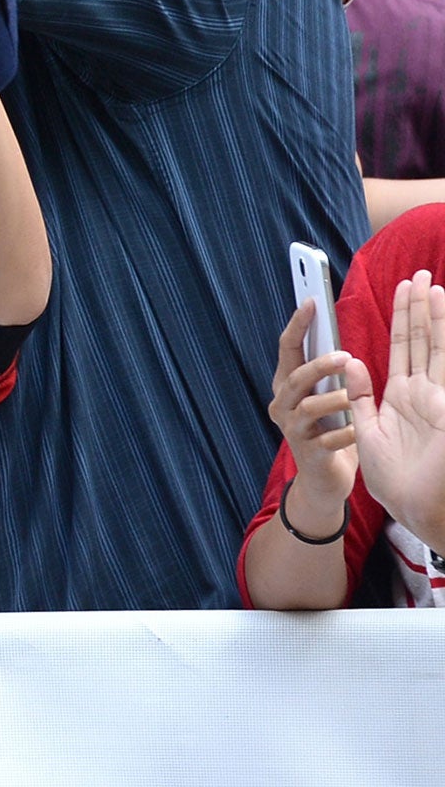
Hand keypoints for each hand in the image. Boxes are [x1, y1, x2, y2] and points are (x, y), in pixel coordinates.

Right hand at [267, 299, 360, 501]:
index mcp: (287, 385)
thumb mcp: (326, 395)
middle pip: (295, 377)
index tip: (312, 301)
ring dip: (335, 399)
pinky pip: (329, 439)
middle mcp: (283, 404)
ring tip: (355, 397)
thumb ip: (327, 373)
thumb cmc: (330, 428)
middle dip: (318, 364)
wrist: (324, 477)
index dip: (298, 324)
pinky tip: (359, 430)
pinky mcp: (309, 453)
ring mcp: (293, 429)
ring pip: (309, 406)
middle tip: (344, 356)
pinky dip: (347, 433)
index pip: (288, 348)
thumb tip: (339, 341)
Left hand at [349, 270, 444, 550]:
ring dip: (436, 319)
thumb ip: (361, 397)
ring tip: (431, 286)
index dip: (403, 319)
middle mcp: (426, 393)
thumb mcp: (369, 432)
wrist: (416, 511)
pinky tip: (444, 320)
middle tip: (418, 275)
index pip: (404, 348)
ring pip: (439, 350)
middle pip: (423, 342)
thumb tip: (350, 364)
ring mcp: (441, 400)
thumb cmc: (396, 480)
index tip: (402, 290)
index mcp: (404, 397)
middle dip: (420, 309)